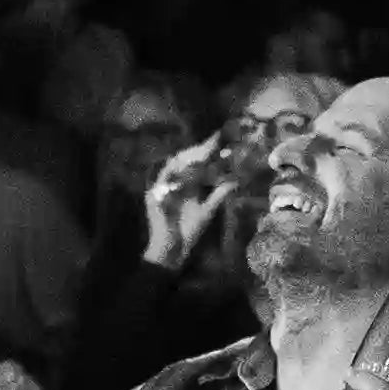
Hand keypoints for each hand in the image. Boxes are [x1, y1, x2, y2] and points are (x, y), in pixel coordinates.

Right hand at [141, 136, 237, 268]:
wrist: (173, 250)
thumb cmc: (188, 232)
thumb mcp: (207, 210)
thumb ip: (218, 194)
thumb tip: (235, 180)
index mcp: (185, 185)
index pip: (196, 164)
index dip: (208, 152)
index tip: (221, 140)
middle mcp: (173, 182)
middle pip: (184, 159)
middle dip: (199, 150)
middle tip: (215, 140)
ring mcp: (162, 188)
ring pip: (174, 165)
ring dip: (189, 157)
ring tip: (204, 149)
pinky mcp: (153, 196)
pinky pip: (164, 179)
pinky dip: (175, 172)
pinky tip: (187, 165)